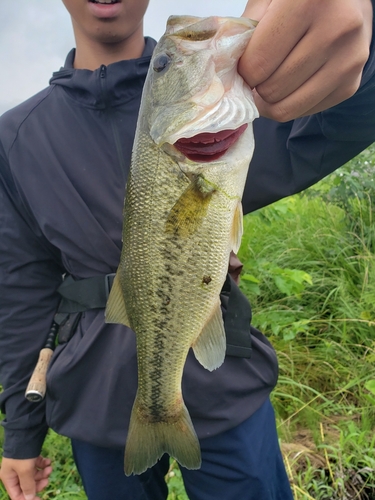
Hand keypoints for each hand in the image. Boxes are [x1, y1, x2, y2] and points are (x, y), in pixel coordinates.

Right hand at [0, 456, 51, 499]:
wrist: (26, 431)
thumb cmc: (22, 453)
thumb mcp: (25, 471)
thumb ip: (27, 486)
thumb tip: (30, 498)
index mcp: (8, 478)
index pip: (17, 495)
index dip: (28, 498)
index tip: (41, 498)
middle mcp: (14, 472)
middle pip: (27, 485)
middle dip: (38, 483)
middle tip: (47, 480)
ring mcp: (22, 464)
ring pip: (34, 475)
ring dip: (43, 473)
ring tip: (50, 468)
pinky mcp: (30, 457)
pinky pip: (37, 465)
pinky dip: (43, 465)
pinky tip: (48, 462)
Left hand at [239, 0, 372, 120]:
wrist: (347, 3)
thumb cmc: (300, 0)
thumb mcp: (269, 0)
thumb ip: (246, 32)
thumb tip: (227, 75)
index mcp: (309, 2)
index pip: (257, 65)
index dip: (243, 72)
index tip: (244, 65)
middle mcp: (337, 30)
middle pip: (272, 90)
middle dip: (257, 87)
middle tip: (259, 74)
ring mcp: (349, 60)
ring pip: (288, 108)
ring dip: (271, 101)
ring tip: (271, 82)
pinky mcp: (352, 83)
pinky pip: (305, 112)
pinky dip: (291, 104)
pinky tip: (293, 84)